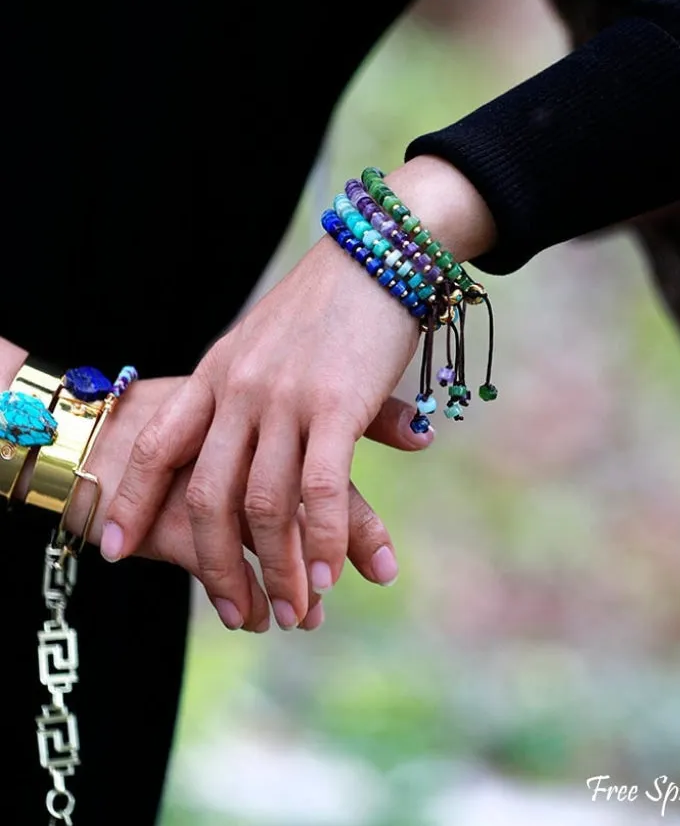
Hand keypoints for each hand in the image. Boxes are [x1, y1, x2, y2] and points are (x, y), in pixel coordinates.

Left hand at [104, 156, 497, 630]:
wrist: (380, 253)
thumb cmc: (328, 299)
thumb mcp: (268, 340)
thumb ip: (249, 385)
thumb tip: (249, 430)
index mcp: (219, 373)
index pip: (162, 444)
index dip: (134, 499)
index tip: (114, 545)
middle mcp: (241, 390)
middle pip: (210, 493)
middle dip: (216, 563)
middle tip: (233, 612)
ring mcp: (285, 399)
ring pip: (266, 503)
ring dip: (278, 567)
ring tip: (294, 612)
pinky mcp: (335, 406)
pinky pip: (319, 489)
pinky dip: (320, 540)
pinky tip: (326, 574)